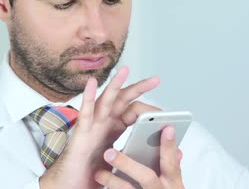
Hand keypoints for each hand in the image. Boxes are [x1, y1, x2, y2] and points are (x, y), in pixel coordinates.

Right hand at [39, 66, 160, 188]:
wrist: (73, 186)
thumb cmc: (93, 175)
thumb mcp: (123, 163)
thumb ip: (144, 155)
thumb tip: (176, 154)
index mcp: (112, 130)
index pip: (132, 113)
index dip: (148, 111)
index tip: (165, 115)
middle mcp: (102, 124)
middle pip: (122, 101)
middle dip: (138, 89)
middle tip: (155, 80)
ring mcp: (91, 127)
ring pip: (104, 101)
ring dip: (115, 85)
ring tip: (125, 70)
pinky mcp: (80, 134)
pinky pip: (85, 113)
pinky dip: (87, 97)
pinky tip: (91, 82)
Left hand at [94, 126, 184, 188]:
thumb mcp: (173, 186)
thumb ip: (171, 169)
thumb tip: (178, 150)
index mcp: (173, 185)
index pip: (171, 164)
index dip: (169, 146)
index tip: (166, 127)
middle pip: (147, 178)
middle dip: (128, 164)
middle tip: (109, 152)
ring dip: (112, 181)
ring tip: (98, 173)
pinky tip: (97, 184)